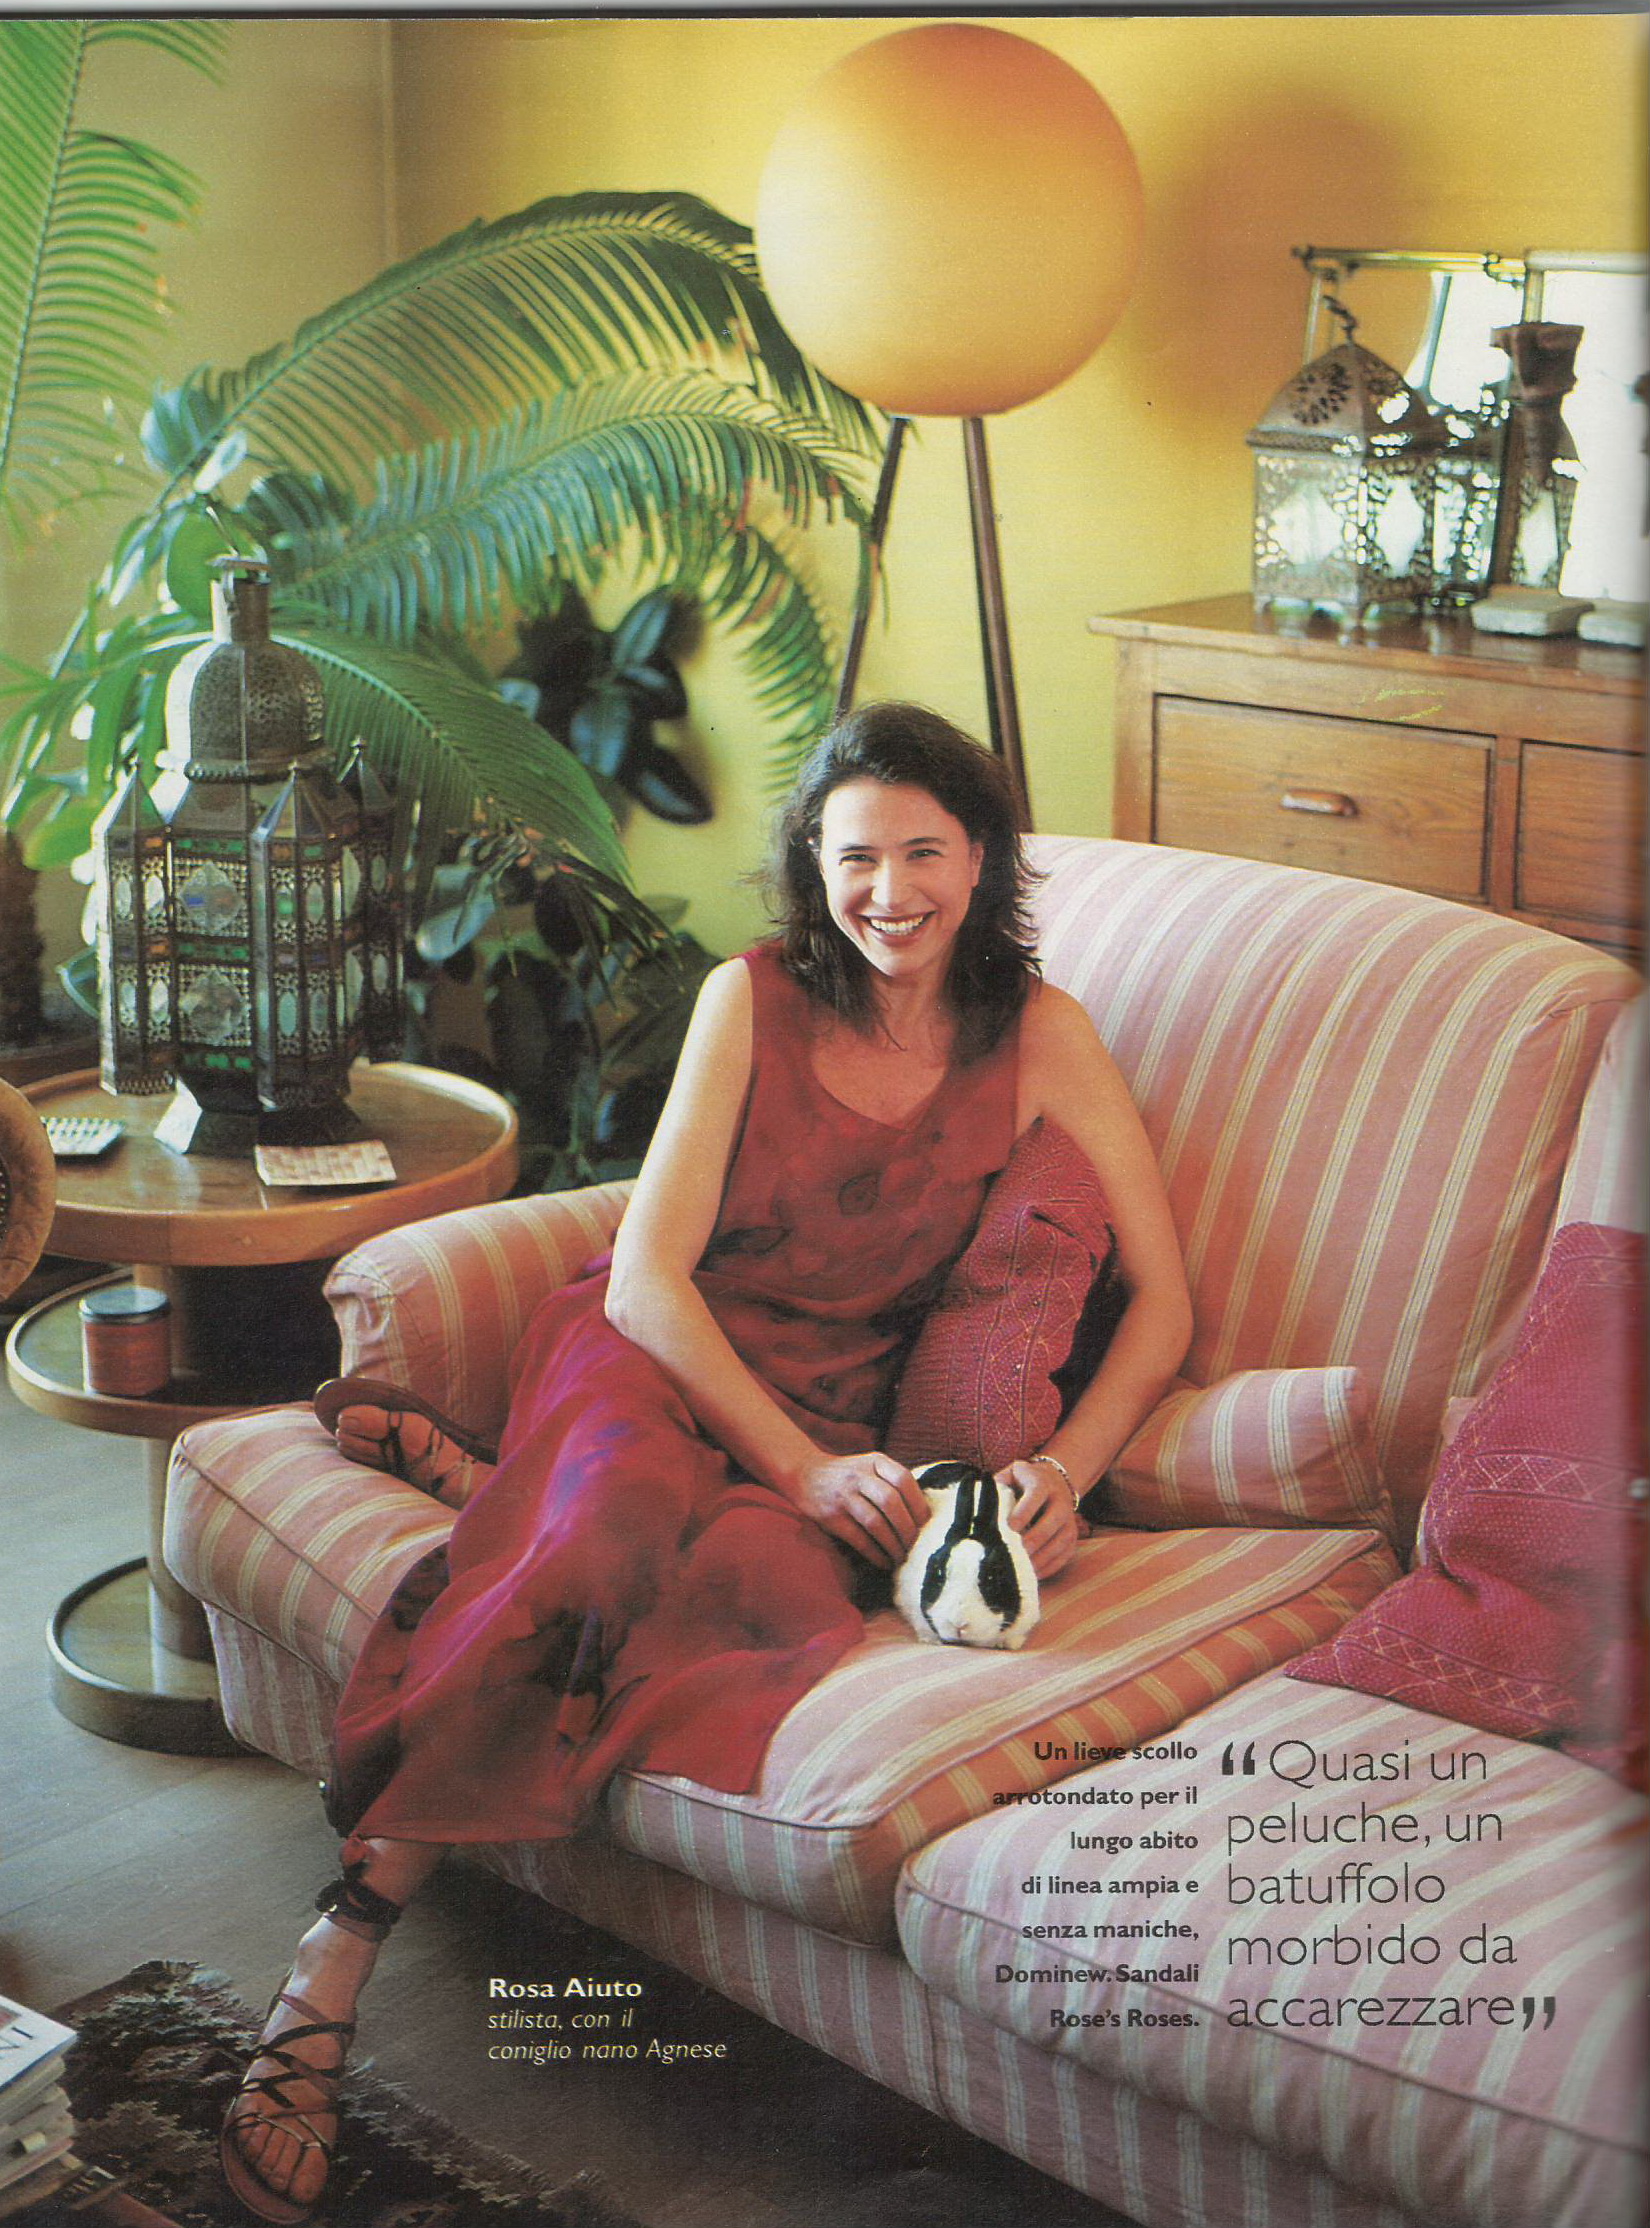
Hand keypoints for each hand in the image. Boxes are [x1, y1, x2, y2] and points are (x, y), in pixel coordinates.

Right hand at [787, 1451, 928, 1568]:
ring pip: (875, 1523)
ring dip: (893, 1545)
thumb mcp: (870, 1467)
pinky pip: (858, 1538)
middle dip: (908, 1529)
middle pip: (891, 1502)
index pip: (904, 1479)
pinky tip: (884, 1562)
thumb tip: (925, 1516)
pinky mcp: (831, 1516)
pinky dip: (875, 1553)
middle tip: (917, 1547)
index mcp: (875, 1461)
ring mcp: (843, 1495)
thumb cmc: (848, 1475)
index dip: (919, 1504)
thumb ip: (893, 1482)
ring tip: (902, 1559)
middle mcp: (859, 1475)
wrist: (804, 1473)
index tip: (927, 1525)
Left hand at [997, 1457, 1081, 1580]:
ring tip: (1020, 1568)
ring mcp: (1069, 1521)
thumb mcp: (1010, 1476)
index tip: (1008, 1529)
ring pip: (1059, 1542)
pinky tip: (1032, 1573)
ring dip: (1039, 1558)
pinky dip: (1048, 1567)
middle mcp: (1061, 1501)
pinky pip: (1064, 1556)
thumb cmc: (1023, 1482)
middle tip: (1012, 1554)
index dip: (1022, 1514)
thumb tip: (980, 1506)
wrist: (1054, 1481)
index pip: (1034, 1497)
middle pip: (1050, 1524)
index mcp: (1042, 1483)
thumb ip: (997, 1488)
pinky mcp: (1073, 1538)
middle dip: (1031, 1541)